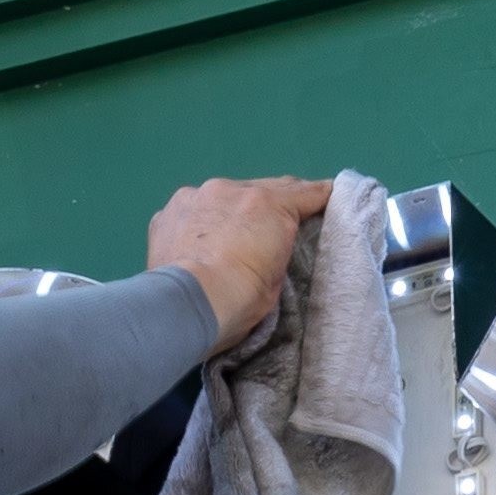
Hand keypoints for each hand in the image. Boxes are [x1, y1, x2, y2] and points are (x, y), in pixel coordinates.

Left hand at [147, 174, 325, 348]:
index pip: (305, 193)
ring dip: (232, 210)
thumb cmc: (240, 300)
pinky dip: (201, 220)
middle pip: (265, 189)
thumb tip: (266, 243)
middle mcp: (233, 189)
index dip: (318, 196)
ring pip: (226, 196)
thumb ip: (276, 248)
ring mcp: (198, 195)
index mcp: (270, 205)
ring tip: (228, 235)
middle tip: (275, 221)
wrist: (187, 305)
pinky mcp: (169, 209)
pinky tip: (197, 240)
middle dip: (274, 203)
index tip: (326, 197)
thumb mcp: (276, 278)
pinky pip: (195, 208)